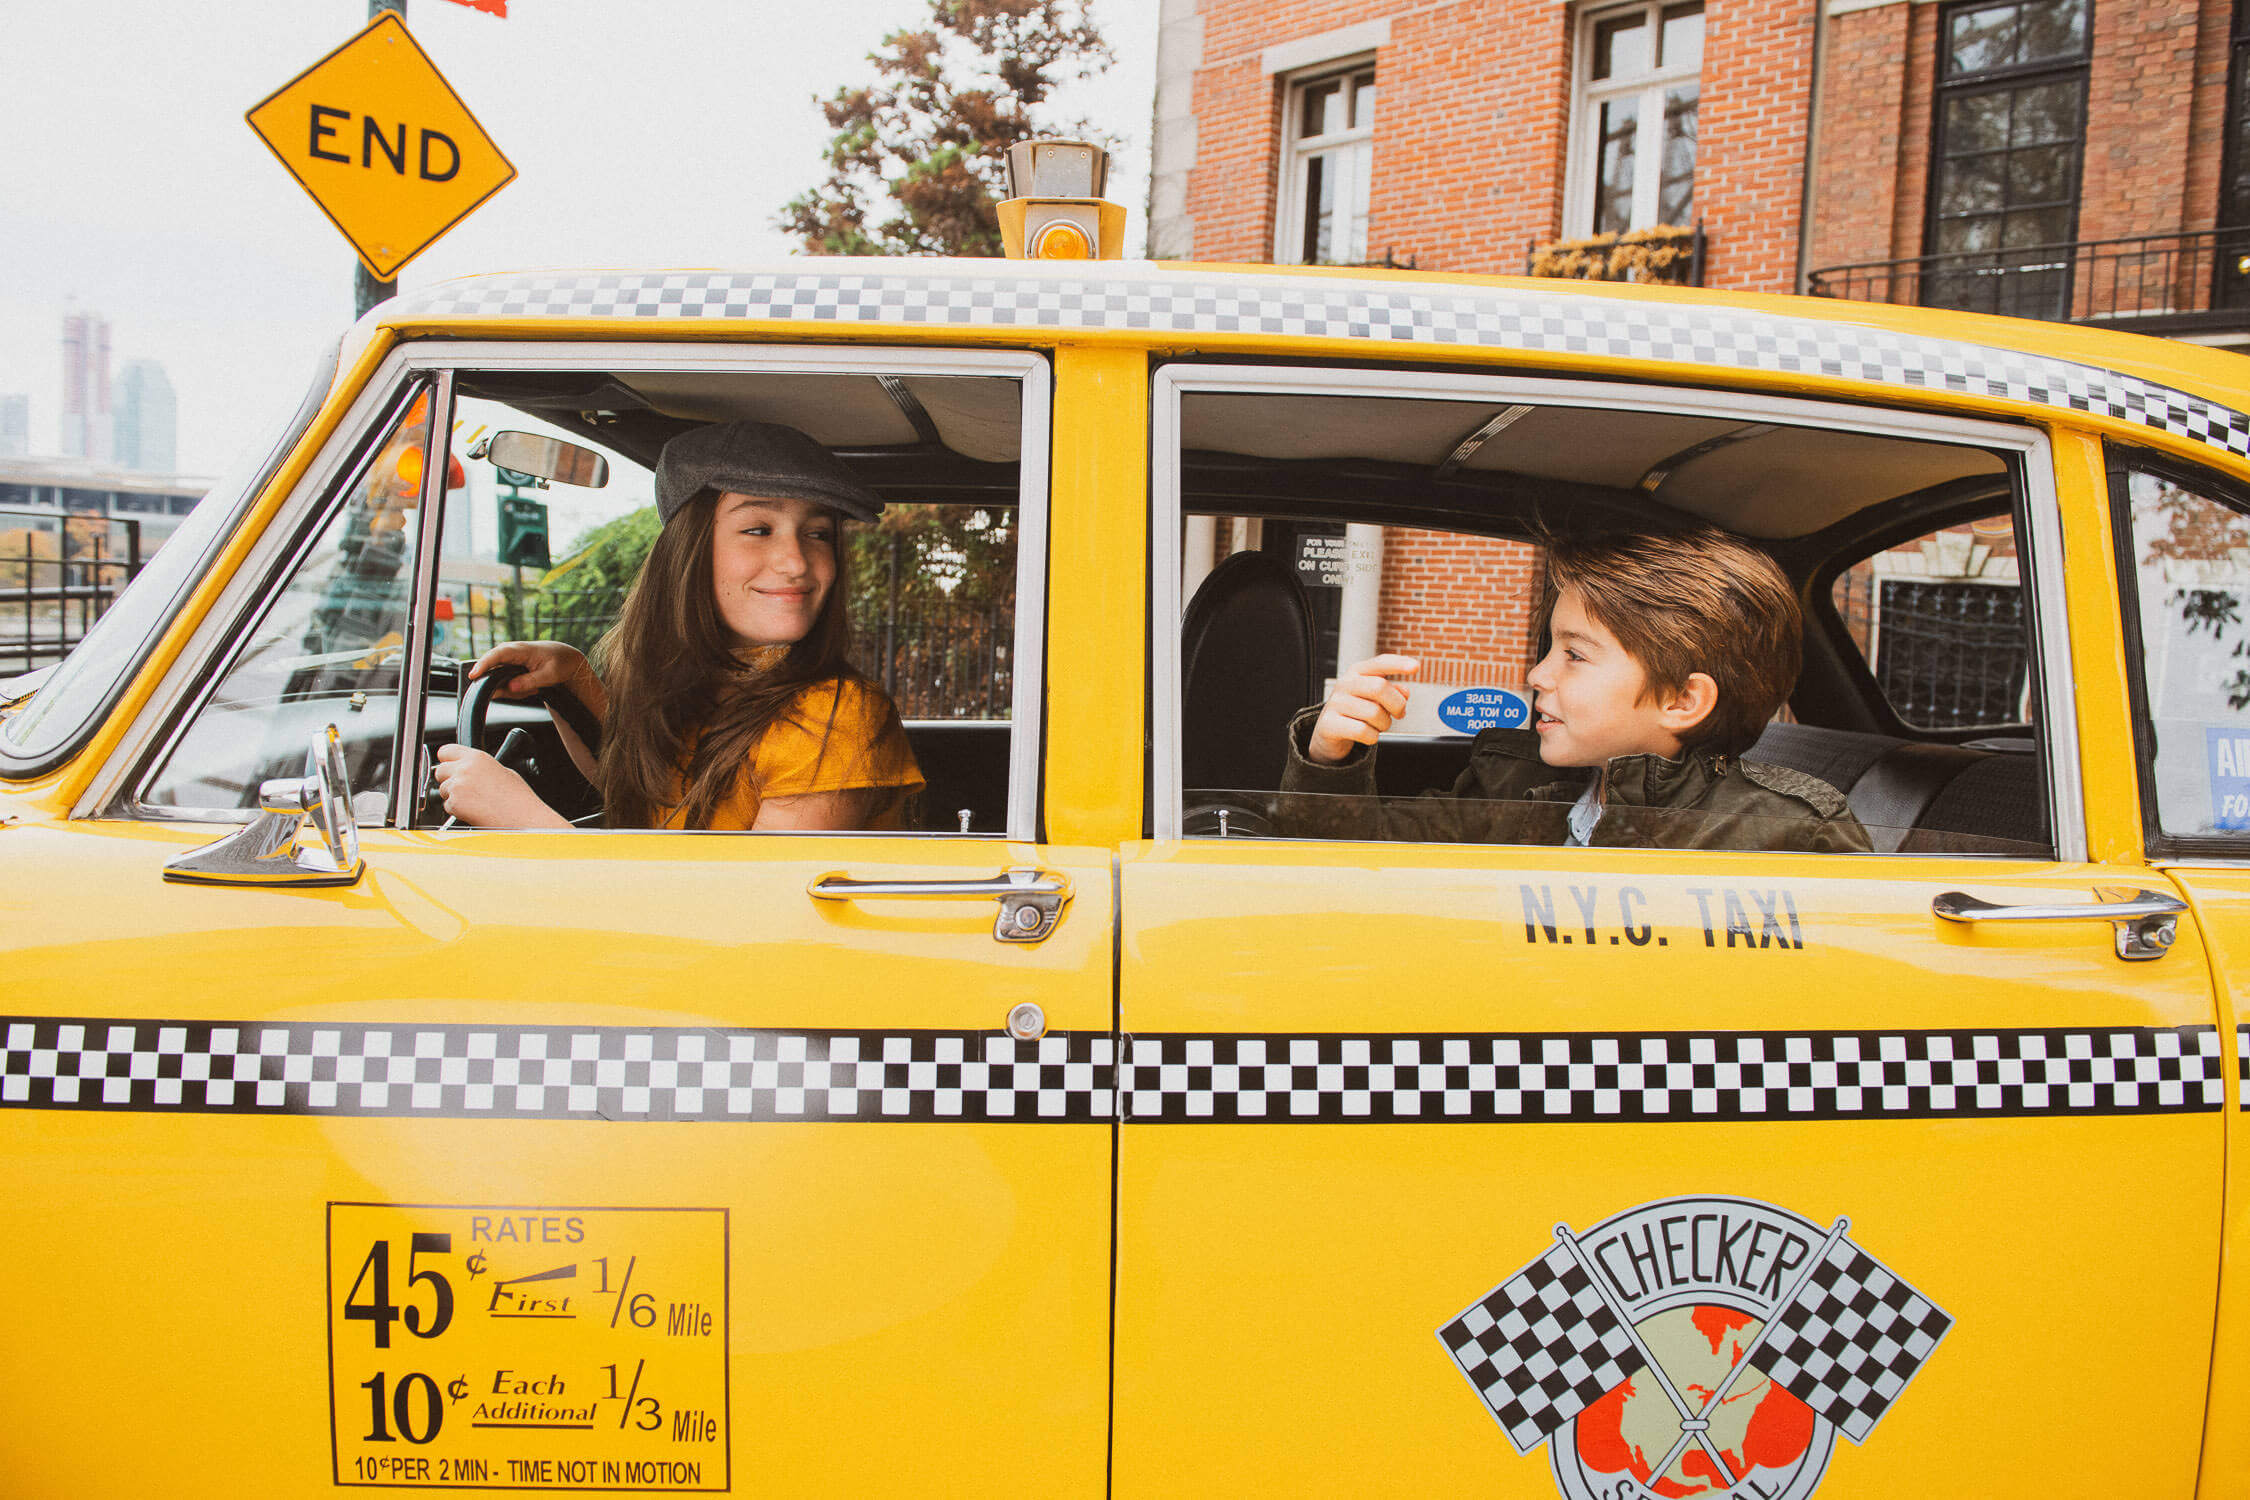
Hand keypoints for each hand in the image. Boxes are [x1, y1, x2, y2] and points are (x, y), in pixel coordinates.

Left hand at [431, 744, 570, 828]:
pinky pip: (447, 806)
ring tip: (473, 801)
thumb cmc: (517, 798)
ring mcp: (458, 786)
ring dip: (453, 796)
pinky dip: (457, 810)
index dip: (447, 760)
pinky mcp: (455, 803)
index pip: (446, 751)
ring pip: (442, 790)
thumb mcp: (503, 771)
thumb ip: (480, 766)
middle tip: (463, 789)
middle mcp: (465, 769)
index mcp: (477, 757)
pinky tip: (474, 810)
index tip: (449, 766)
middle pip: (440, 771)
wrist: (521, 818)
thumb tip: (471, 768)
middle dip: (448, 780)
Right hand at [468, 641, 604, 716]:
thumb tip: (511, 687)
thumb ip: (530, 681)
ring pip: (497, 676)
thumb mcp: (550, 675)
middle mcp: (511, 652)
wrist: (566, 658)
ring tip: (532, 689)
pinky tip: (529, 689)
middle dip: (493, 681)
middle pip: (491, 666)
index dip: (483, 664)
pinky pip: (503, 680)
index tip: (474, 675)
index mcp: (521, 650)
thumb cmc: (559, 663)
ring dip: (510, 688)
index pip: (497, 655)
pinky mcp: (509, 667)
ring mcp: (508, 659)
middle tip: (508, 691)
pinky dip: (513, 689)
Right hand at [1307, 654, 1420, 764]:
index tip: (1416, 667)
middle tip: (1400, 714)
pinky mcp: (1330, 723)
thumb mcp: (1375, 698)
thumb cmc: (1357, 711)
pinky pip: (1363, 731)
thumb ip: (1392, 691)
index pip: (1379, 663)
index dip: (1398, 664)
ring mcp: (1335, 703)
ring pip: (1374, 713)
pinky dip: (1372, 737)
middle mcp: (1345, 683)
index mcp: (1357, 672)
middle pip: (1380, 687)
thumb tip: (1405, 692)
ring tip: (1377, 725)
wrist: (1328, 732)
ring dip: (1384, 724)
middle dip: (1397, 704)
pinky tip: (1367, 735)